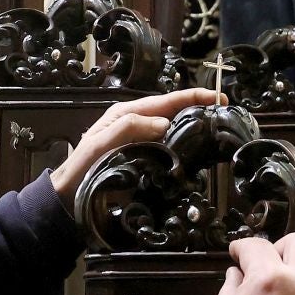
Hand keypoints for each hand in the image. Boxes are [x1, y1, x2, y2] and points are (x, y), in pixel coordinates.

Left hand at [50, 87, 222, 198]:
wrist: (70, 198)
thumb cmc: (81, 169)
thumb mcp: (100, 144)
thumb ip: (128, 128)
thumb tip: (164, 122)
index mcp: (127, 114)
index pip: (166, 100)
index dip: (194, 96)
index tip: (219, 98)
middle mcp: (136, 123)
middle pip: (173, 111)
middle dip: (199, 109)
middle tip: (225, 115)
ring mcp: (141, 141)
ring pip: (174, 129)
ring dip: (195, 128)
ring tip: (218, 131)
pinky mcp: (144, 158)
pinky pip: (169, 148)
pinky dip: (186, 148)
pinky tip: (198, 154)